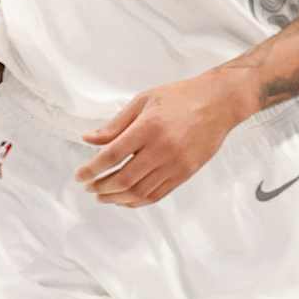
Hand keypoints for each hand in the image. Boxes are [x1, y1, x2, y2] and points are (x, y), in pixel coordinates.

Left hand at [77, 68, 248, 207]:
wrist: (218, 103)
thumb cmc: (180, 97)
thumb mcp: (143, 101)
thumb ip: (116, 124)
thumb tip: (89, 139)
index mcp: (148, 127)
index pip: (113, 155)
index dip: (92, 169)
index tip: (79, 176)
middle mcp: (162, 149)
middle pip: (124, 178)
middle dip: (101, 186)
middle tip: (89, 186)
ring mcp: (176, 164)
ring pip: (140, 192)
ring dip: (116, 198)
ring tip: (103, 195)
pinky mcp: (185, 173)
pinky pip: (157, 195)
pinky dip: (137, 201)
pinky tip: (124, 199)